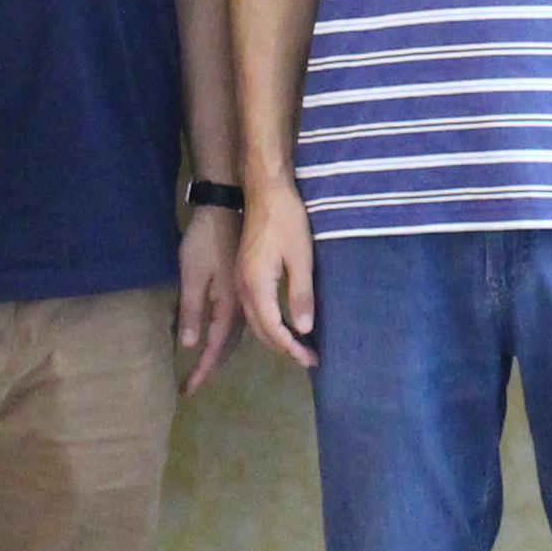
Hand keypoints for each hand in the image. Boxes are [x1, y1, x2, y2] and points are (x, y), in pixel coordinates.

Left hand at [177, 205, 239, 391]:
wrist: (229, 207)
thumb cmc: (207, 239)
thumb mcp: (192, 274)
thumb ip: (192, 310)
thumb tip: (189, 346)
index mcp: (231, 306)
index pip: (215, 348)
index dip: (202, 371)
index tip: (188, 391)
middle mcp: (244, 307)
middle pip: (228, 348)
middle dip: (210, 369)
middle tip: (191, 388)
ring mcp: (248, 298)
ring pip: (236, 338)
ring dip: (219, 356)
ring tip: (204, 372)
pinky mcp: (247, 288)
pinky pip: (238, 324)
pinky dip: (226, 339)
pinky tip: (220, 340)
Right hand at [237, 183, 321, 370]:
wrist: (265, 190)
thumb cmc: (286, 219)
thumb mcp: (300, 257)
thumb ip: (301, 294)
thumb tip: (303, 330)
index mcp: (255, 285)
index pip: (273, 330)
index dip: (292, 348)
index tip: (312, 360)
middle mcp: (242, 288)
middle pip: (261, 331)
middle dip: (284, 349)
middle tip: (310, 359)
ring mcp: (240, 281)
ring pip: (255, 322)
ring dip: (276, 338)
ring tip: (300, 347)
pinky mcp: (243, 274)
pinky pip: (254, 309)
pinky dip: (269, 323)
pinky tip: (285, 324)